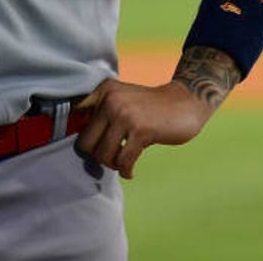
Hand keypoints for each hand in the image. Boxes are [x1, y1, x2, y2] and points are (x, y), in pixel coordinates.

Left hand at [74, 77, 217, 180]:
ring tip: (124, 161)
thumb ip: (100, 114)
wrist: (187, 101)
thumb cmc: (151, 108)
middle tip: (113, 157)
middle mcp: (111, 99)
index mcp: (104, 90)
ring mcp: (125, 114)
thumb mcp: (123, 100)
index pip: (75, 119)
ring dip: (113, 164)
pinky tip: (132, 171)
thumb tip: (79, 146)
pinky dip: (126, 171)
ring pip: (102, 155)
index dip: (81, 137)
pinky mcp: (141, 130)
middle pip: (85, 144)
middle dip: (98, 156)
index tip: (93, 146)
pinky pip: (123, 161)